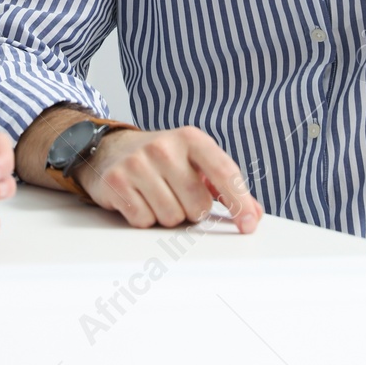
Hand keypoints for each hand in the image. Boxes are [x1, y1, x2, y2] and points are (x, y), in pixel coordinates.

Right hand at [74, 126, 262, 233]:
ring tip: (157, 195)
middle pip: (197, 206)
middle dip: (192, 210)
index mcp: (191, 139)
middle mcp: (164, 147)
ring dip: (168, 215)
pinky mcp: (116, 181)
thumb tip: (254, 214)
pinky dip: (144, 218)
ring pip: (171, 217)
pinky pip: (144, 220)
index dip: (240, 202)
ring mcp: (138, 163)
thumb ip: (226, 185)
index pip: (224, 172)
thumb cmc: (162, 160)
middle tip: (178, 194)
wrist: (111, 148)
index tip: (248, 225)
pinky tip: (139, 199)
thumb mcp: (195, 161)